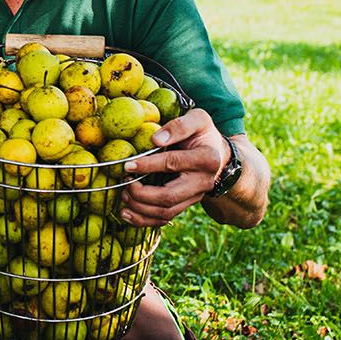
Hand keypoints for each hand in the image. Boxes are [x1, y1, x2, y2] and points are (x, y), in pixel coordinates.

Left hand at [119, 107, 230, 228]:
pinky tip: (126, 213)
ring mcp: (195, 197)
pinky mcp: (186, 205)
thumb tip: (155, 139)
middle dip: (141, 194)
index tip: (128, 164)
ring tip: (123, 195)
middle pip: (169, 196)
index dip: (148, 165)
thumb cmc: (202, 134)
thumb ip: (179, 125)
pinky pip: (164, 219)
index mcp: (206, 159)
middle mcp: (203, 182)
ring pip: (166, 212)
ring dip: (139, 208)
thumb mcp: (197, 119)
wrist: (217, 154)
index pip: (172, 163)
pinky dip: (143, 220)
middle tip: (124, 183)